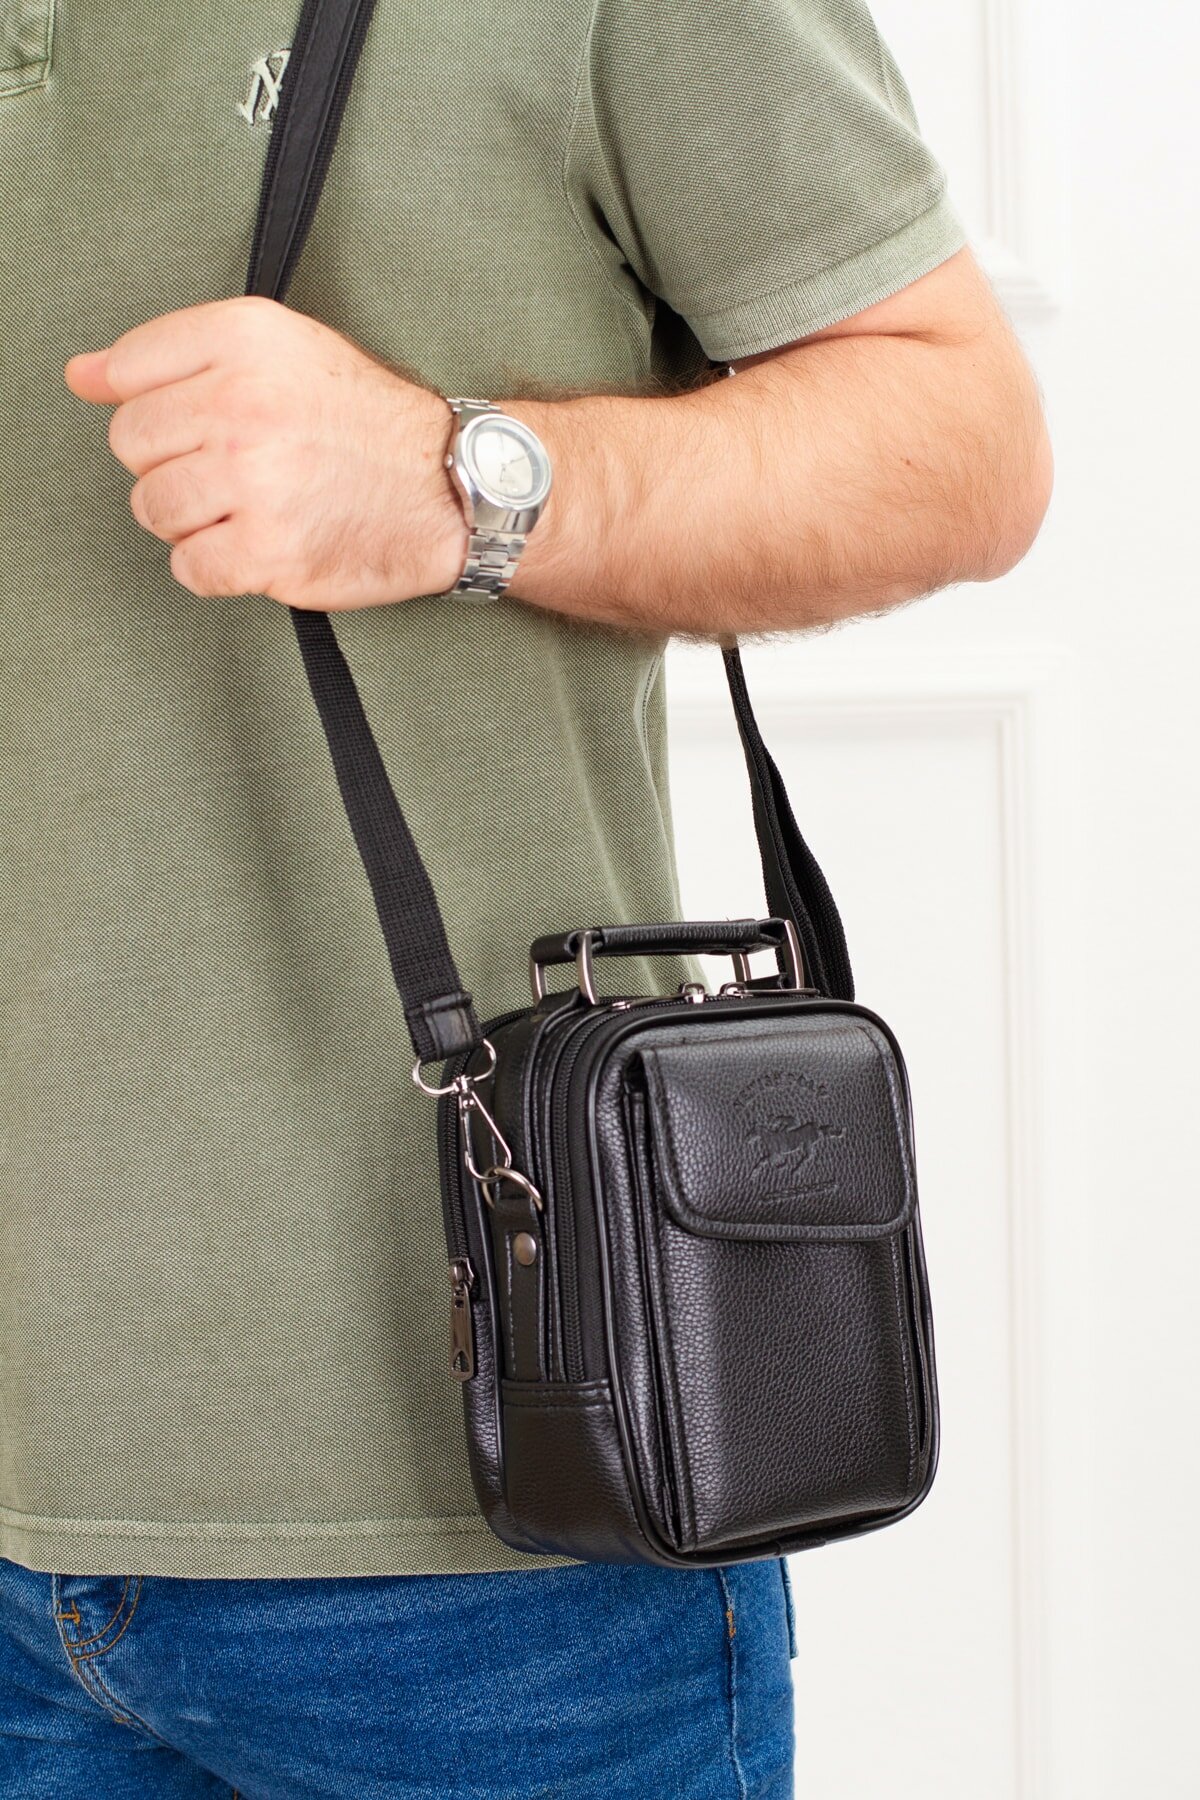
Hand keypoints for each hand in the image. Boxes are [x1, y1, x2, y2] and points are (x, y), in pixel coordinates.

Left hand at [64, 297, 468, 609]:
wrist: (448, 487)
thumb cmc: (363, 421)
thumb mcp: (280, 352)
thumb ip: (173, 357)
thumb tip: (80, 375)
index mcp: (246, 339)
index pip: (130, 368)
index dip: (159, 402)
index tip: (199, 419)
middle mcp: (245, 404)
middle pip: (132, 443)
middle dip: (173, 460)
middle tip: (233, 465)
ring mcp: (254, 482)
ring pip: (153, 508)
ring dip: (191, 518)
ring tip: (247, 506)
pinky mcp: (267, 551)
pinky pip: (189, 568)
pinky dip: (215, 566)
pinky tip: (255, 544)